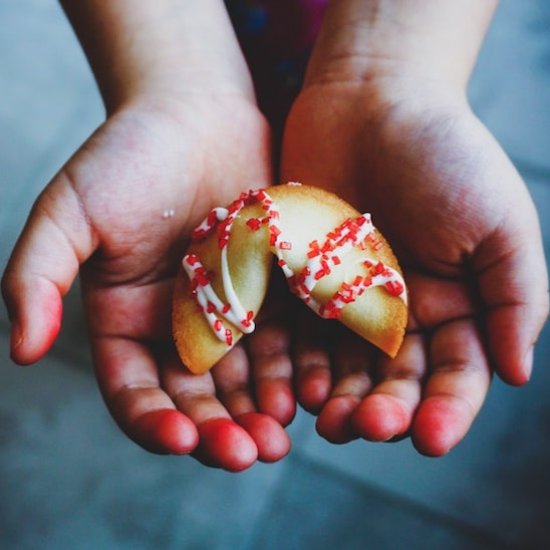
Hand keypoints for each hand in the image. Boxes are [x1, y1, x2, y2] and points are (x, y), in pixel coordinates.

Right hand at [1, 80, 298, 470]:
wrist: (197, 112)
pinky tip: (307, 389)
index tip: (181, 439)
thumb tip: (23, 350)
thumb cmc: (129, 155)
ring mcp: (230, 312)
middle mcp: (178, 326)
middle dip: (218, 430)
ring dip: (260, 412)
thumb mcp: (70, 211)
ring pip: (244, 379)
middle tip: (249, 455)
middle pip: (196, 397)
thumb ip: (38, 277)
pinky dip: (292, 370)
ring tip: (281, 437)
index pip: (134, 390)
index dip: (153, 422)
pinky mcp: (273, 292)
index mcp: (127, 320)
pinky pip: (284, 341)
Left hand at [281, 77, 548, 454]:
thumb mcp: (499, 223)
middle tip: (370, 427)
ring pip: (343, 370)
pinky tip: (296, 387)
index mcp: (453, 307)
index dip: (448, 410)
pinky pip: (299, 336)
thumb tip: (517, 374)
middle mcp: (399, 315)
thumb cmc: (444, 155)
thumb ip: (516, 299)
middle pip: (394, 382)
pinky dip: (298, 365)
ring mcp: (346, 304)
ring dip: (339, 400)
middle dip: (386, 410)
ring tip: (329, 421)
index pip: (455, 375)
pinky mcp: (301, 287)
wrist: (369, 101)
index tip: (433, 439)